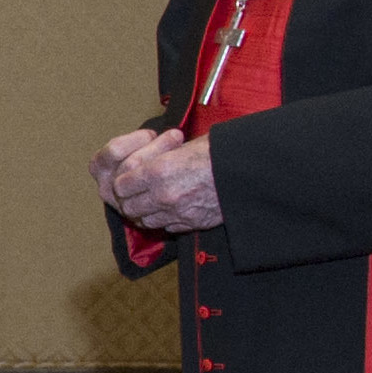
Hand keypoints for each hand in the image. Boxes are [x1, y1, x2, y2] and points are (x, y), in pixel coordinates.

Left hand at [97, 126, 221, 234]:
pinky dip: (166, 220)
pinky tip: (174, 209)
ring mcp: (178, 212)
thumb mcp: (185, 146)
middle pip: (129, 207)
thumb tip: (145, 162)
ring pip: (146, 220)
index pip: (121, 186)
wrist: (250, 171)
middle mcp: (164, 194)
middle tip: (139, 192)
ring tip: (156, 201)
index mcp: (159, 171)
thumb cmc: (219, 152)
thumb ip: (159, 158)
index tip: (130, 179)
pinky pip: (168, 227)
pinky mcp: (192, 223)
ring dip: (148, 212)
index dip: (124, 183)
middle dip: (132, 200)